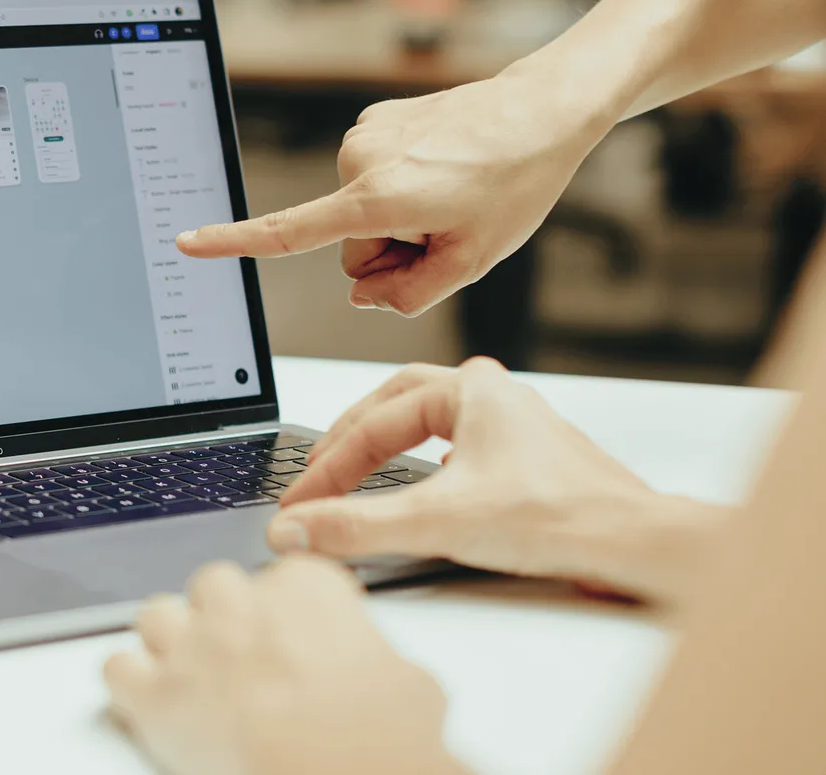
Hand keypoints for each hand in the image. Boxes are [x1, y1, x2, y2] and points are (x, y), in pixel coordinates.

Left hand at [104, 558, 465, 774]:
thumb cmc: (379, 739)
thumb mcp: (407, 682)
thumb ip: (372, 657)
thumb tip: (377, 675)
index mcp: (305, 590)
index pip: (286, 574)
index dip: (287, 610)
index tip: (293, 631)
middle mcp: (241, 605)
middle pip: (214, 585)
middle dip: (224, 616)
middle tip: (243, 656)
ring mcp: (192, 645)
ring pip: (157, 615)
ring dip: (171, 640)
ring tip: (192, 674)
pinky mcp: (155, 694)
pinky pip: (117, 668)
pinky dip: (128, 684)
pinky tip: (148, 700)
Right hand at [177, 69, 611, 315]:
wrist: (543, 109)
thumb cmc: (516, 182)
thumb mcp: (472, 261)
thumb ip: (407, 295)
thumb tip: (363, 294)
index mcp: (378, 198)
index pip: (291, 232)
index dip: (235, 242)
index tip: (187, 244)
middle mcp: (359, 161)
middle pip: (348, 244)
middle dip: (391, 250)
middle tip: (450, 229)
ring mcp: (365, 137)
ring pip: (360, 211)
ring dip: (401, 217)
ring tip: (456, 195)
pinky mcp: (376, 122)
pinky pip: (375, 177)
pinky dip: (406, 184)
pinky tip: (448, 170)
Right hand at [269, 358, 726, 601]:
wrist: (638, 545)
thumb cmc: (563, 518)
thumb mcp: (439, 523)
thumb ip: (357, 527)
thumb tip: (295, 530)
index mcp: (470, 387)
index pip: (371, 425)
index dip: (325, 468)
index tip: (300, 504)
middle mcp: (494, 394)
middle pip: (394, 403)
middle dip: (348, 439)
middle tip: (316, 473)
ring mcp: (514, 425)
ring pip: (429, 419)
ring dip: (386, 442)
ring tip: (354, 467)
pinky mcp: (528, 459)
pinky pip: (460, 444)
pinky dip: (425, 461)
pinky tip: (425, 486)